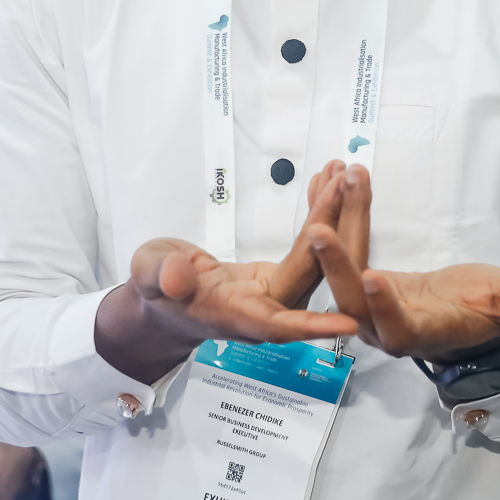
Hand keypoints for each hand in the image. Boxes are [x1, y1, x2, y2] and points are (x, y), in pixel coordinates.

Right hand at [94, 160, 360, 382]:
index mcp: (235, 315)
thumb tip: (175, 278)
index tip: (350, 321)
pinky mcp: (283, 273)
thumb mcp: (149, 277)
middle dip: (332, 229)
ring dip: (333, 215)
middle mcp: (266, 307)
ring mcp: (278, 290)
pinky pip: (310, 245)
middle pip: (309, 274)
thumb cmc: (158, 287)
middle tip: (346, 186)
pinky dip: (318, 213)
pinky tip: (326, 183)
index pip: (278, 324)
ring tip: (345, 174)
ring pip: (317, 258)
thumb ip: (160, 276)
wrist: (166, 293)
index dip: (312, 325)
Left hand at [308, 165, 499, 359]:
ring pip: (342, 266)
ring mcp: (367, 303)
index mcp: (422, 335)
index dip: (385, 308)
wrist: (466, 311)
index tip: (374, 277)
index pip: (397, 328)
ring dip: (336, 222)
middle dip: (335, 264)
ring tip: (335, 178)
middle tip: (318, 228)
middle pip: (352, 300)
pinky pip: (343, 244)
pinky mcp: (360, 278)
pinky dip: (339, 212)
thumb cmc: (491, 310)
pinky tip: (335, 176)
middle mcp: (386, 325)